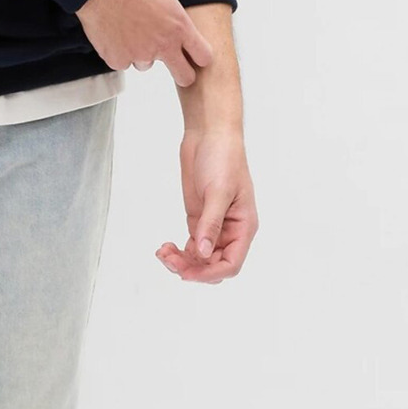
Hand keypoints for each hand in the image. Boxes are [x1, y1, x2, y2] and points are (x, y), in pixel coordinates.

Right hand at [76, 0, 214, 87]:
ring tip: (132, 32)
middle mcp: (163, 45)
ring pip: (147, 66)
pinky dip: (119, 53)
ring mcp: (140, 55)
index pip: (204, 56)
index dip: (200, 56)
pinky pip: (123, 62)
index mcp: (179, 26)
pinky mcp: (118, 60)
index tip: (194, 54)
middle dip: (181, 72)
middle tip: (172, 61)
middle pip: (185, 76)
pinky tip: (115, 34)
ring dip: (142, 55)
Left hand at [155, 126, 257, 281]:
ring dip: (181, 262)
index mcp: (243, 226)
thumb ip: (210, 224)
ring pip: (199, 259)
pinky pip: (190, 246)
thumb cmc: (224, 158)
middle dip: (192, 268)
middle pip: (213, 265)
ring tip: (163, 253)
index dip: (210, 273)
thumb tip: (202, 252)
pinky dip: (177, 252)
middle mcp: (230, 231)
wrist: (209, 135)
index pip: (231, 263)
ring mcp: (213, 226)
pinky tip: (165, 248)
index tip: (188, 273)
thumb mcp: (218, 192)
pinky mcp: (198, 219)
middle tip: (169, 259)